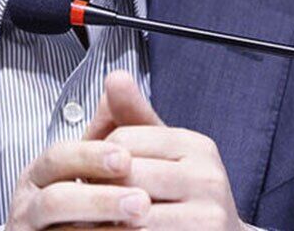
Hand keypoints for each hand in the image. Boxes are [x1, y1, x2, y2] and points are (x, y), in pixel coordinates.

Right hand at [3, 138, 151, 229]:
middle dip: (99, 199)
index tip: (126, 158)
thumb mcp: (101, 162)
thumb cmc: (90, 201)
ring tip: (140, 224)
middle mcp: (31, 206)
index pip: (59, 158)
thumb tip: (118, 78)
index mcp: (43, 174)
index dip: (90, 156)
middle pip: (55, 200)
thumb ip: (112, 126)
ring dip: (101, 228)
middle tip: (142, 201)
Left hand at [83, 71, 245, 229]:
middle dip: (98, 190)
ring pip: (132, 215)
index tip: (93, 173)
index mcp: (196, 146)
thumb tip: (115, 77)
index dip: (98, 157)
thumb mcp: (159, 151)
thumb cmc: (180, 193)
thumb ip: (133, 116)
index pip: (123, 139)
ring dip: (104, 219)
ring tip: (93, 220)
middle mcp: (207, 178)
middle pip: (126, 176)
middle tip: (86, 200)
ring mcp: (207, 216)